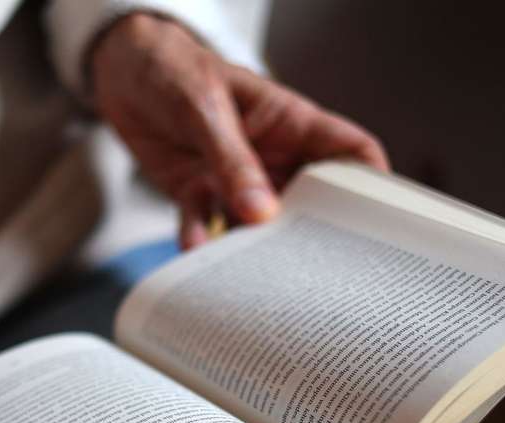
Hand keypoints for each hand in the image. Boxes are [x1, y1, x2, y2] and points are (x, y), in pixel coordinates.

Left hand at [91, 13, 388, 248]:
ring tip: (252, 272)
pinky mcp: (200, 192)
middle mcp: (272, 156)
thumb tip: (261, 213)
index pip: (351, 153)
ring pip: (260, 225)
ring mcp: (237, 179)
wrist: (124, 69)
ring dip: (255, 248)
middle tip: (312, 269)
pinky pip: (208, 226)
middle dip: (313, 237)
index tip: (380, 226)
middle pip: (311, 204)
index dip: (373, 187)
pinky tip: (195, 248)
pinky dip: (202, 240)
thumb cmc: (174, 68)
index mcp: (292, 124)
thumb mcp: (206, 109)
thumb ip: (232, 161)